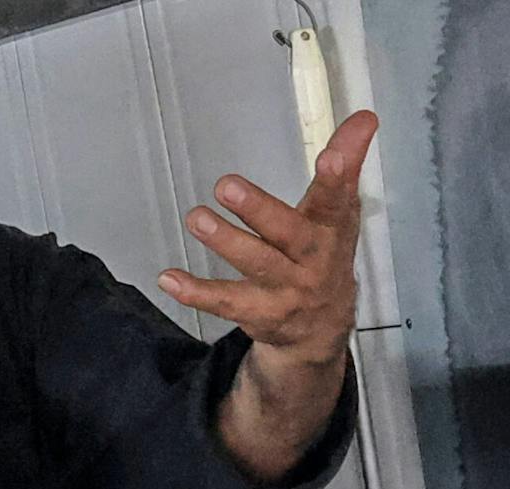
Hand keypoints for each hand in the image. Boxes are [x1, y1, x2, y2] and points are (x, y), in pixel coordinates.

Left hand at [158, 110, 376, 370]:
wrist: (320, 328)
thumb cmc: (324, 254)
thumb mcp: (338, 211)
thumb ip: (345, 164)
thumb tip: (365, 116)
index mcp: (333, 229)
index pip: (337, 201)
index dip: (336, 179)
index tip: (330, 157)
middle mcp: (312, 260)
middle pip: (288, 234)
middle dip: (258, 210)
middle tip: (226, 186)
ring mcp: (285, 290)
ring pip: (255, 265)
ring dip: (224, 241)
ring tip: (197, 217)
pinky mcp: (257, 312)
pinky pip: (224, 302)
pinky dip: (196, 292)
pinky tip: (168, 278)